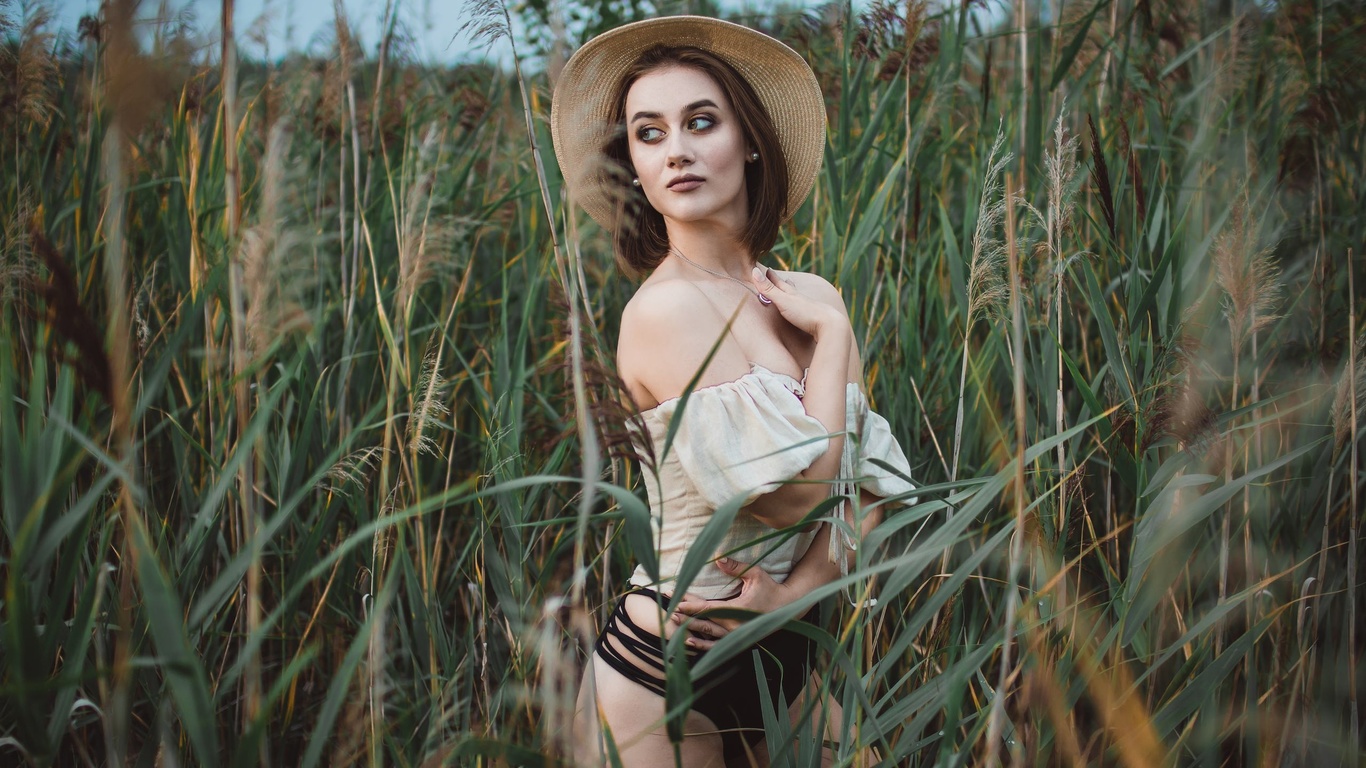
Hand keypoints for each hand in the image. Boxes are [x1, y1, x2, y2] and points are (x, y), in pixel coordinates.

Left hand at [669, 557, 795, 650]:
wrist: (788, 608)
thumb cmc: (771, 588)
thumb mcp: (756, 574)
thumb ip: (736, 567)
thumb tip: (718, 557)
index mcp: (737, 610)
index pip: (708, 608)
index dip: (690, 605)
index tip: (675, 601)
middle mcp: (735, 626)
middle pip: (704, 623)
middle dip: (685, 617)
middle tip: (668, 612)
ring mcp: (736, 636)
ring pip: (709, 636)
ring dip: (691, 631)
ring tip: (674, 627)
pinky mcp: (738, 640)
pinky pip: (717, 645)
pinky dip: (703, 645)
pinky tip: (690, 643)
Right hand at [751, 266, 847, 339]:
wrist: (829, 324)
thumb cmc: (805, 313)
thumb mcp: (783, 301)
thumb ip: (769, 289)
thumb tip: (754, 271)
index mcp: (792, 294)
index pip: (779, 283)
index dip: (771, 277)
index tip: (766, 269)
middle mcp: (801, 298)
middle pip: (788, 287)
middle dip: (780, 281)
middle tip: (774, 274)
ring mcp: (809, 307)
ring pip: (798, 296)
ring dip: (792, 290)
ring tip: (791, 285)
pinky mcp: (814, 318)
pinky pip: (804, 308)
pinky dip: (800, 304)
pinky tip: (804, 306)